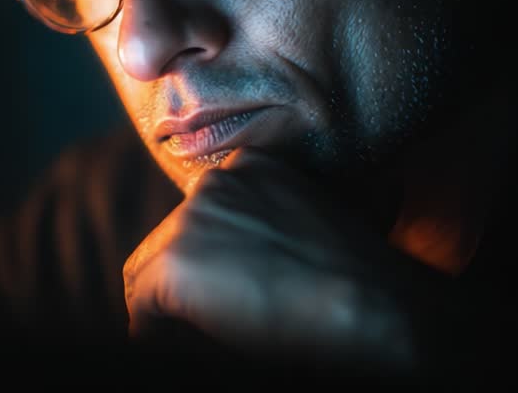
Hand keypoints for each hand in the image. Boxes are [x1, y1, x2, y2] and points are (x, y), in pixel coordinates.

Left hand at [122, 148, 471, 375]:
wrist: (375, 309)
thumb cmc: (368, 279)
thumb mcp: (322, 222)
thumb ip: (275, 225)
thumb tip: (254, 264)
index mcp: (252, 166)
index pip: (202, 215)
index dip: (209, 260)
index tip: (224, 291)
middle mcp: (215, 183)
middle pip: (171, 240)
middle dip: (184, 282)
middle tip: (205, 323)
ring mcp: (191, 221)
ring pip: (151, 272)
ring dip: (170, 308)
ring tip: (198, 338)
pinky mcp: (177, 265)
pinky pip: (142, 307)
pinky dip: (155, 333)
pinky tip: (188, 350)